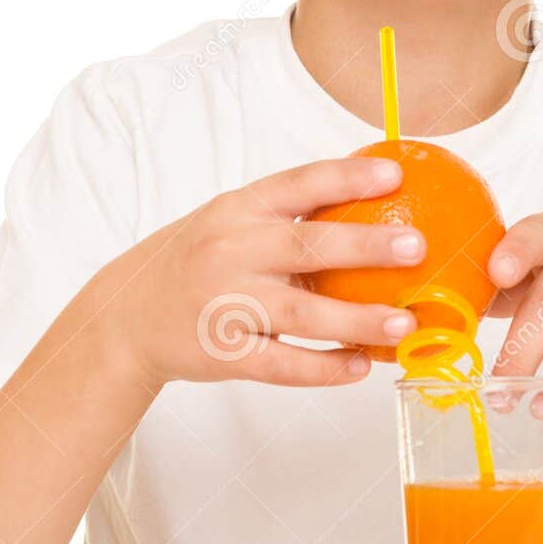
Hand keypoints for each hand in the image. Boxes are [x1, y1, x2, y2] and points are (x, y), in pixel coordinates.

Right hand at [119, 157, 422, 386]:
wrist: (126, 319)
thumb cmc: (196, 263)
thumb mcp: (229, 224)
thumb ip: (286, 217)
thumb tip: (373, 201)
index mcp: (237, 210)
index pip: (298, 185)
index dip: (347, 178)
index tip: (395, 175)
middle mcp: (231, 251)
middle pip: (306, 247)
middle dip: (365, 246)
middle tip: (415, 247)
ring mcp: (227, 305)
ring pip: (302, 314)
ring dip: (357, 319)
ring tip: (403, 323)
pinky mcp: (225, 354)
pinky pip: (283, 365)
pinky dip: (324, 368)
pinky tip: (360, 366)